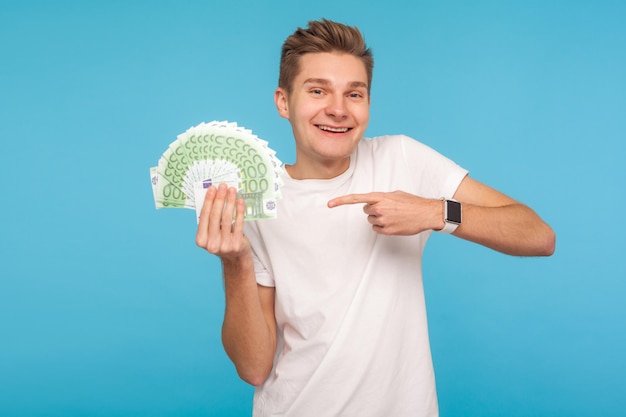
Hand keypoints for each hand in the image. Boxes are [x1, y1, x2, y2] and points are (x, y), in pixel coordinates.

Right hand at [196, 183, 249, 259]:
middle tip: (223, 186)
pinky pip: (238, 224)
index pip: (204, 216)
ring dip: (230, 201)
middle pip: (215, 216)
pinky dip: (239, 211)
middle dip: (219, 198)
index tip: (212, 188)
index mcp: (201, 240)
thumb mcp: (211, 232)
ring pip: (227, 218)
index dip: (208, 201)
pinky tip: (240, 201)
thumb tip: (214, 195)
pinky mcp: (236, 244)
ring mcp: (224, 245)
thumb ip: (210, 218)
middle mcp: (211, 244)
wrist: (234, 257)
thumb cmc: (221, 240)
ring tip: (232, 191)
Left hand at [328, 191, 443, 234]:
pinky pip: (377, 229)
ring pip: (371, 220)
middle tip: (388, 208)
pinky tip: (395, 223)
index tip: (329, 204)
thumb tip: (371, 203)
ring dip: (379, 218)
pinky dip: (383, 226)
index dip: (341, 201)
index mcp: (380, 197)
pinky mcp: (387, 230)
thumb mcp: (395, 194)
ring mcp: (383, 220)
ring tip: (394, 215)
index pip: (356, 198)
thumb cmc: (411, 202)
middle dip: (374, 209)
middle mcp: (379, 208)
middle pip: (366, 211)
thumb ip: (381, 197)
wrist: (426, 213)